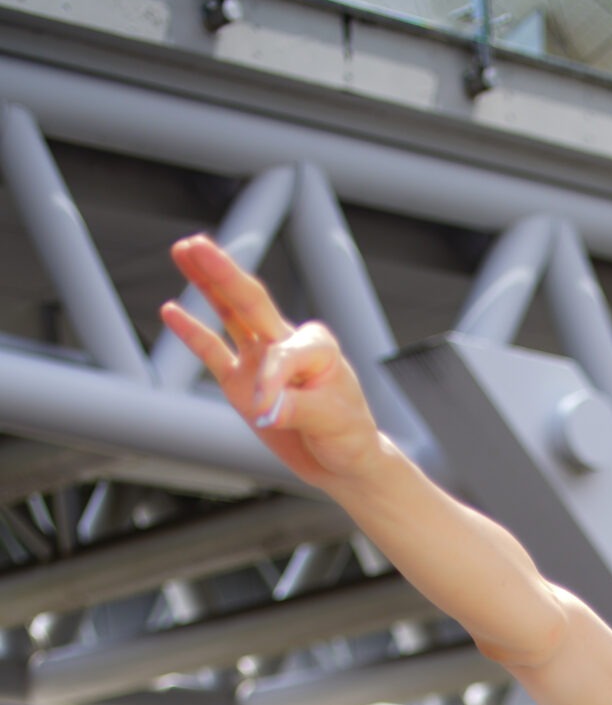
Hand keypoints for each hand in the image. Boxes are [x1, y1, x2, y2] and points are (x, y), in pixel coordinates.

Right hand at [161, 235, 383, 485]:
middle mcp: (287, 343)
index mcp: (317, 346)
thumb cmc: (349, 435)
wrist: (344, 461)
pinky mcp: (242, 383)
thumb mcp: (332, 421)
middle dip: (224, 273)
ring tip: (184, 250)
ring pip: (231, 315)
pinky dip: (193, 333)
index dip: (270, 381)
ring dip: (208, 284)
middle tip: (196, 244)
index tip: (266, 412)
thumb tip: (261, 406)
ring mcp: (261, 360)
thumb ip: (296, 408)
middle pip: (252, 302)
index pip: (282, 353)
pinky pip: (213, 353)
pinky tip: (170, 310)